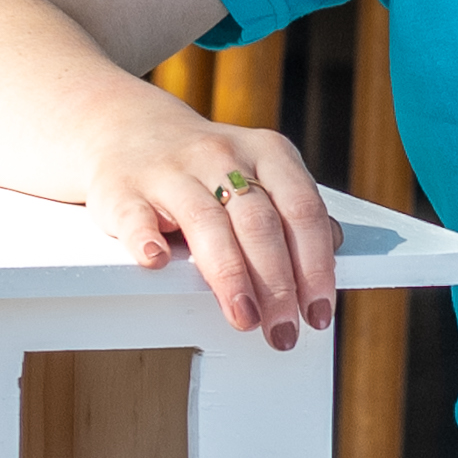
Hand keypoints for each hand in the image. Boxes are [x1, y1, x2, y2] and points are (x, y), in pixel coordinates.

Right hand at [78, 108, 338, 349]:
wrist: (125, 126)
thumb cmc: (203, 166)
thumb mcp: (259, 171)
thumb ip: (293, 208)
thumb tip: (334, 246)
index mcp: (266, 152)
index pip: (302, 211)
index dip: (315, 266)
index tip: (318, 311)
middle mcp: (221, 155)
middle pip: (258, 224)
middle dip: (277, 285)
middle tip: (283, 330)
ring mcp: (170, 171)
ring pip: (207, 224)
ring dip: (230, 276)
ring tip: (244, 318)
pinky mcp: (123, 189)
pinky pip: (136, 216)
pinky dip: (146, 239)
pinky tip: (158, 262)